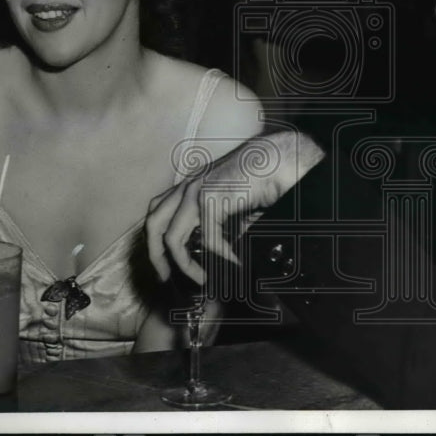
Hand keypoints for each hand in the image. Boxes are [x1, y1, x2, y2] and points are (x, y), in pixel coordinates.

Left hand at [145, 131, 323, 284]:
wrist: (281, 157)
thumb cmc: (262, 176)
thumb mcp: (234, 203)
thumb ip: (220, 223)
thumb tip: (221, 251)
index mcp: (191, 183)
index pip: (159, 212)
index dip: (157, 239)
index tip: (167, 262)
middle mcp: (189, 184)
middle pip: (153, 222)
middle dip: (155, 254)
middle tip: (165, 276)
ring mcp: (197, 189)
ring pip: (172, 236)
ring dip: (184, 263)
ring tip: (199, 278)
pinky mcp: (212, 197)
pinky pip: (210, 238)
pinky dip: (222, 255)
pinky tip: (235, 261)